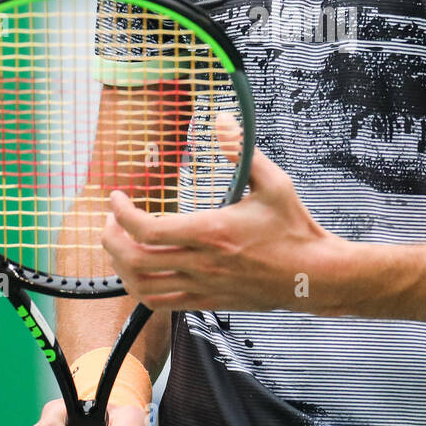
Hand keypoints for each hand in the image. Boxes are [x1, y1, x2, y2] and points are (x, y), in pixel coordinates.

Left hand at [101, 113, 342, 312]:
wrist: (313, 276)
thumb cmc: (295, 230)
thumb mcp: (275, 184)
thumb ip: (244, 151)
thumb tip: (223, 121)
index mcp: (212, 232)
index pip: (147, 229)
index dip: (122, 212)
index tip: (117, 197)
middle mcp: (202, 263)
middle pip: (135, 259)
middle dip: (111, 238)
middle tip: (111, 219)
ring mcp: (204, 287)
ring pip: (142, 286)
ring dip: (121, 266)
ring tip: (121, 245)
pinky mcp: (209, 302)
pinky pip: (161, 303)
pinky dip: (141, 288)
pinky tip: (143, 270)